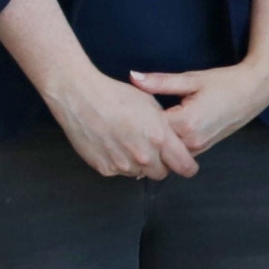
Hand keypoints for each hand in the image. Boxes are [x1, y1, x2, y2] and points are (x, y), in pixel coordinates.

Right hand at [45, 69, 201, 180]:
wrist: (80, 97)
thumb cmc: (117, 96)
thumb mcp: (151, 106)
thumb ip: (166, 130)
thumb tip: (172, 146)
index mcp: (160, 138)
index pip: (185, 166)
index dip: (187, 166)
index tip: (185, 163)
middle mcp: (143, 156)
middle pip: (162, 173)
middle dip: (161, 164)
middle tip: (153, 149)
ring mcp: (123, 165)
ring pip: (140, 173)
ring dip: (140, 164)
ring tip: (129, 142)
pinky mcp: (104, 168)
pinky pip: (120, 172)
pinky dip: (120, 163)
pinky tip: (113, 145)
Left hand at [132, 58, 268, 160]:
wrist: (254, 92)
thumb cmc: (224, 82)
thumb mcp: (191, 79)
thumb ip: (160, 82)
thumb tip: (133, 76)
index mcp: (186, 123)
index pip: (149, 128)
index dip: (133, 121)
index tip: (119, 113)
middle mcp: (192, 141)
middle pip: (156, 146)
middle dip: (140, 137)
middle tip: (118, 128)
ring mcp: (199, 148)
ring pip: (166, 154)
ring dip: (153, 145)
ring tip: (134, 134)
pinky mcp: (203, 148)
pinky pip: (178, 153)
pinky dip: (166, 148)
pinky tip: (155, 138)